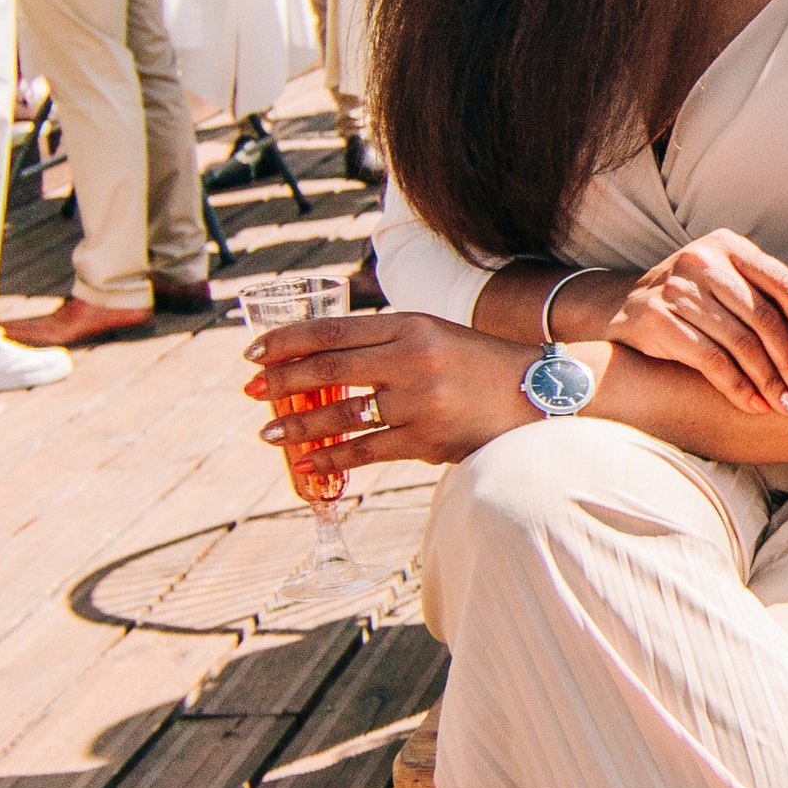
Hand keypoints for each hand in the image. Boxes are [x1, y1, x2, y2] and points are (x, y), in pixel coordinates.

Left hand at [246, 309, 534, 473]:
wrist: (538, 394)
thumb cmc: (476, 364)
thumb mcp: (432, 335)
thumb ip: (384, 341)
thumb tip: (321, 356)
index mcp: (409, 324)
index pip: (332, 330)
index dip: (286, 341)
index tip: (254, 352)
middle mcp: (411, 359)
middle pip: (327, 368)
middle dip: (280, 380)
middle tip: (250, 390)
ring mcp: (419, 401)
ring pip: (340, 413)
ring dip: (297, 424)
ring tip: (268, 432)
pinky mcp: (427, 439)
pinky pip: (365, 450)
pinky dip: (331, 458)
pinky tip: (307, 462)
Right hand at [607, 231, 787, 414]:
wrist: (625, 309)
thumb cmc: (694, 300)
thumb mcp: (734, 287)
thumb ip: (776, 299)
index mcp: (729, 246)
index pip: (781, 281)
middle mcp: (702, 260)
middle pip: (762, 316)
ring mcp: (677, 289)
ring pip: (738, 342)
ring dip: (768, 380)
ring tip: (786, 405)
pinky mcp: (657, 319)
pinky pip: (710, 360)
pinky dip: (737, 387)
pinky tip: (755, 405)